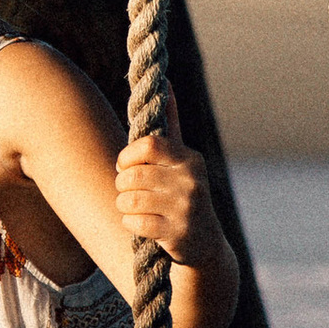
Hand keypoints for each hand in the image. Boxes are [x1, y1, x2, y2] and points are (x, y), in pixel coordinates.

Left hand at [115, 131, 218, 267]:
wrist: (206, 245)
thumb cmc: (183, 193)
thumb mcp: (181, 160)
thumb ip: (171, 124)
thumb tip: (166, 82)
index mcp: (191, 159)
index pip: (148, 145)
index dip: (127, 156)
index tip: (124, 165)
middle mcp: (192, 181)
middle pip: (134, 174)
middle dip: (122, 184)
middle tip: (130, 190)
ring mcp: (186, 208)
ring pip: (129, 199)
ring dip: (124, 205)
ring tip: (136, 208)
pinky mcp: (177, 234)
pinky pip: (134, 222)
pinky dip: (131, 224)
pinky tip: (143, 225)